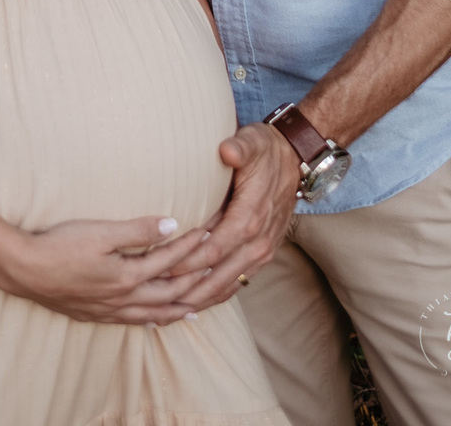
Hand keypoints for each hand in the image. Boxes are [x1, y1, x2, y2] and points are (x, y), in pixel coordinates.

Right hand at [0, 215, 213, 325]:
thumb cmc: (61, 245)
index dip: (190, 247)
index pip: (169, 260)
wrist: (24, 270)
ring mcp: (109, 309)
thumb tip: (172, 224)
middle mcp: (123, 298)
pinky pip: (132, 321)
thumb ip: (138, 230)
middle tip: (215, 274)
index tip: (209, 235)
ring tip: (195, 309)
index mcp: (128, 275)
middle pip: (168, 293)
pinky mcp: (94, 314)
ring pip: (152, 313)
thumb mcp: (101, 231)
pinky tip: (152, 320)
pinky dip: (150, 320)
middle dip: (194, 282)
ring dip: (176, 309)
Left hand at [165, 124, 298, 305]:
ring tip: (169, 309)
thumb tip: (227, 151)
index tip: (160, 269)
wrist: (295, 159)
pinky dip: (217, 295)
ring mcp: (262, 251)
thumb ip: (239, 147)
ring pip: (228, 285)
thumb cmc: (266, 150)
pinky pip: (238, 282)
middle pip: (218, 276)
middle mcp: (258, 241)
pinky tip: (196, 304)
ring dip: (200, 299)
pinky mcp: (262, 254)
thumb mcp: (254, 141)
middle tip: (155, 298)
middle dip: (187, 289)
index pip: (214, 248)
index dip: (188, 261)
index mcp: (250, 217)